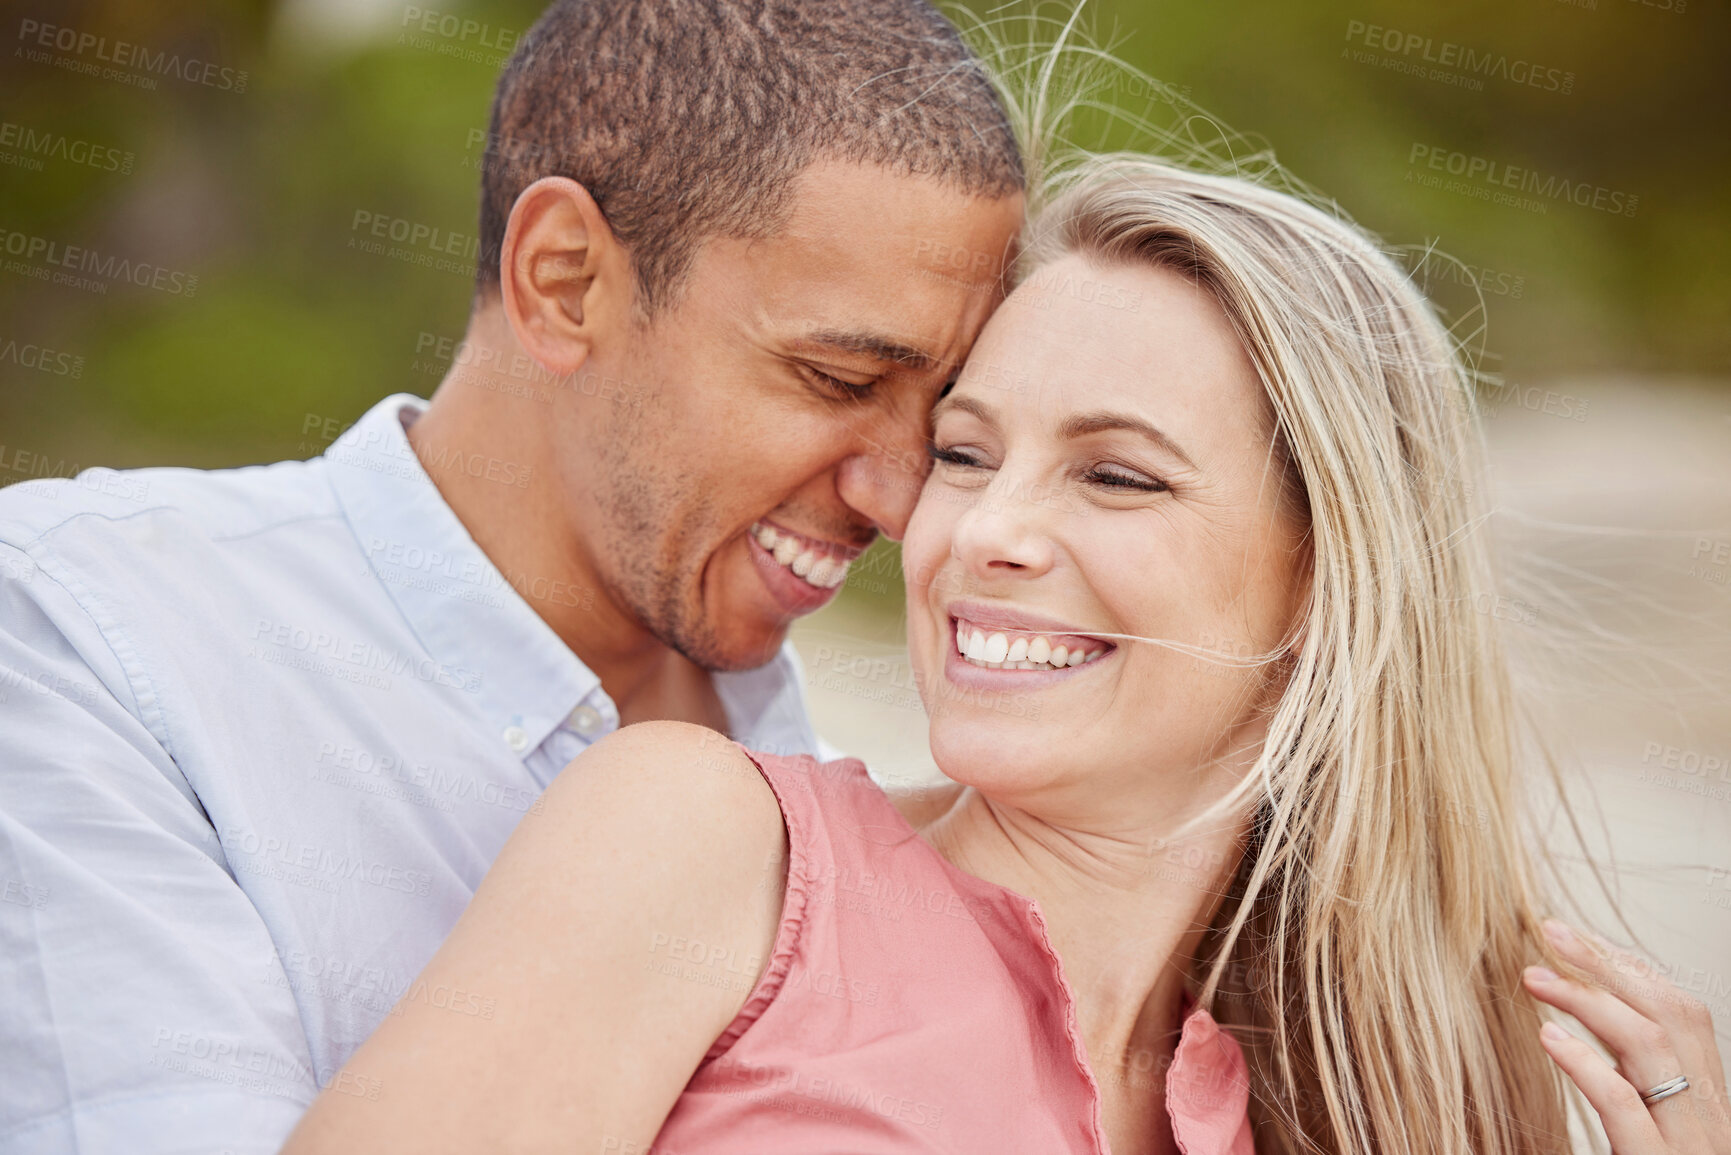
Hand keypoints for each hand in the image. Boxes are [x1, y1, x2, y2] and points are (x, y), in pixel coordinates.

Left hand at [1524, 918, 1729, 1153]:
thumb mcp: (1648, 1138)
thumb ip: (1628, 1091)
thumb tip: (1576, 1035)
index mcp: (1708, 1107)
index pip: (1683, 1015)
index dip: (1633, 968)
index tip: (1576, 939)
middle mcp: (1710, 1121)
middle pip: (1671, 1017)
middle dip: (1610, 965)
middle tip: (1547, 931)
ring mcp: (1693, 1146)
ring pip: (1653, 1050)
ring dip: (1589, 1002)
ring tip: (1532, 977)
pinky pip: (1628, 1110)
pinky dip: (1588, 1066)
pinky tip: (1549, 1039)